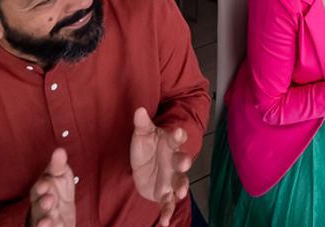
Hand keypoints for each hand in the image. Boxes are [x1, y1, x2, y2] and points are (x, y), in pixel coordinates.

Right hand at [28, 149, 75, 226]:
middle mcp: (39, 208)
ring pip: (41, 221)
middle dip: (42, 204)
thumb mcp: (61, 177)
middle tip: (49, 201)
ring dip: (45, 220)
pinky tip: (59, 225)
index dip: (40, 187)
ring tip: (51, 219)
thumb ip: (58, 166)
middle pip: (38, 206)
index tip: (44, 185)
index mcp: (41, 192)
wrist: (62, 218)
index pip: (38, 189)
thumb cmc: (59, 194)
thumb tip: (60, 150)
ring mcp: (43, 221)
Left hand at [130, 108, 191, 226]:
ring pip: (180, 183)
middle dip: (184, 161)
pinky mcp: (165, 193)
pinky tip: (164, 222)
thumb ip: (142, 124)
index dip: (178, 135)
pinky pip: (168, 203)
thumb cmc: (146, 148)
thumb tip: (139, 109)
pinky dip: (167, 213)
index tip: (177, 132)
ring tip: (180, 192)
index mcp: (169, 144)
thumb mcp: (141, 135)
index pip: (176, 138)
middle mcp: (174, 162)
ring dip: (181, 187)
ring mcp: (171, 178)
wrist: (143, 168)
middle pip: (182, 160)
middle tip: (185, 162)